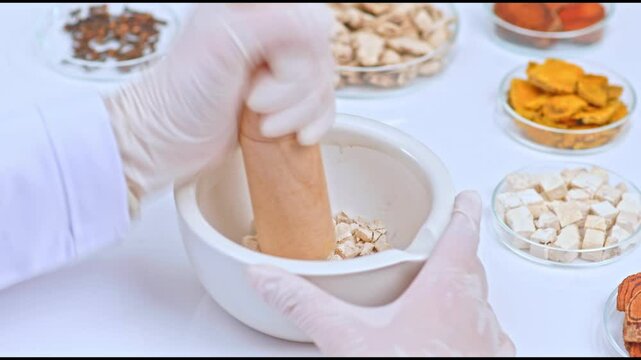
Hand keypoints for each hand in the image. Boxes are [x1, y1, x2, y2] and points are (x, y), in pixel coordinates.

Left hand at [105, 3, 334, 199]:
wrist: (165, 143)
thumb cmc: (179, 96)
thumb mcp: (221, 43)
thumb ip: (275, 24)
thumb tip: (321, 21)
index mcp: (253, 9)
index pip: (307, 19)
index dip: (296, 52)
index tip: (267, 71)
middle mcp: (269, 35)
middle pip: (319, 54)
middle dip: (291, 89)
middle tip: (253, 99)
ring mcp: (278, 69)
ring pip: (324, 83)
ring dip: (296, 113)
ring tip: (260, 121)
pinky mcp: (285, 100)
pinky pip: (324, 106)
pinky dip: (315, 124)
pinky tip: (297, 135)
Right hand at [247, 191, 514, 356]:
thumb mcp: (346, 337)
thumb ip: (305, 303)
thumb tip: (268, 276)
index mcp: (444, 288)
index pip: (461, 233)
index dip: (463, 211)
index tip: (466, 196)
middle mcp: (475, 310)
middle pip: (470, 267)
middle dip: (456, 252)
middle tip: (441, 246)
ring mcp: (488, 342)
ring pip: (479, 302)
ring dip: (462, 292)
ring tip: (438, 292)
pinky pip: (486, 337)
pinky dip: (469, 328)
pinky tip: (447, 340)